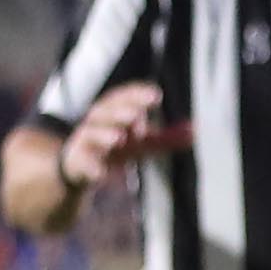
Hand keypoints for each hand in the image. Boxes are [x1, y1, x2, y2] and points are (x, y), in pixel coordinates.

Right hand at [60, 82, 189, 193]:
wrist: (82, 172)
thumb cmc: (115, 151)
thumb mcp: (141, 145)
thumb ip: (165, 139)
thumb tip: (194, 131)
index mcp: (111, 115)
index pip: (120, 98)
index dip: (135, 95)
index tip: (156, 95)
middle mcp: (96, 125)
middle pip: (103, 112)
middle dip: (119, 112)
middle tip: (136, 115)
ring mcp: (83, 144)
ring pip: (89, 134)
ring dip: (103, 135)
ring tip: (118, 138)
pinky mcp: (76, 164)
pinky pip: (81, 165)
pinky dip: (90, 168)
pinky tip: (101, 174)